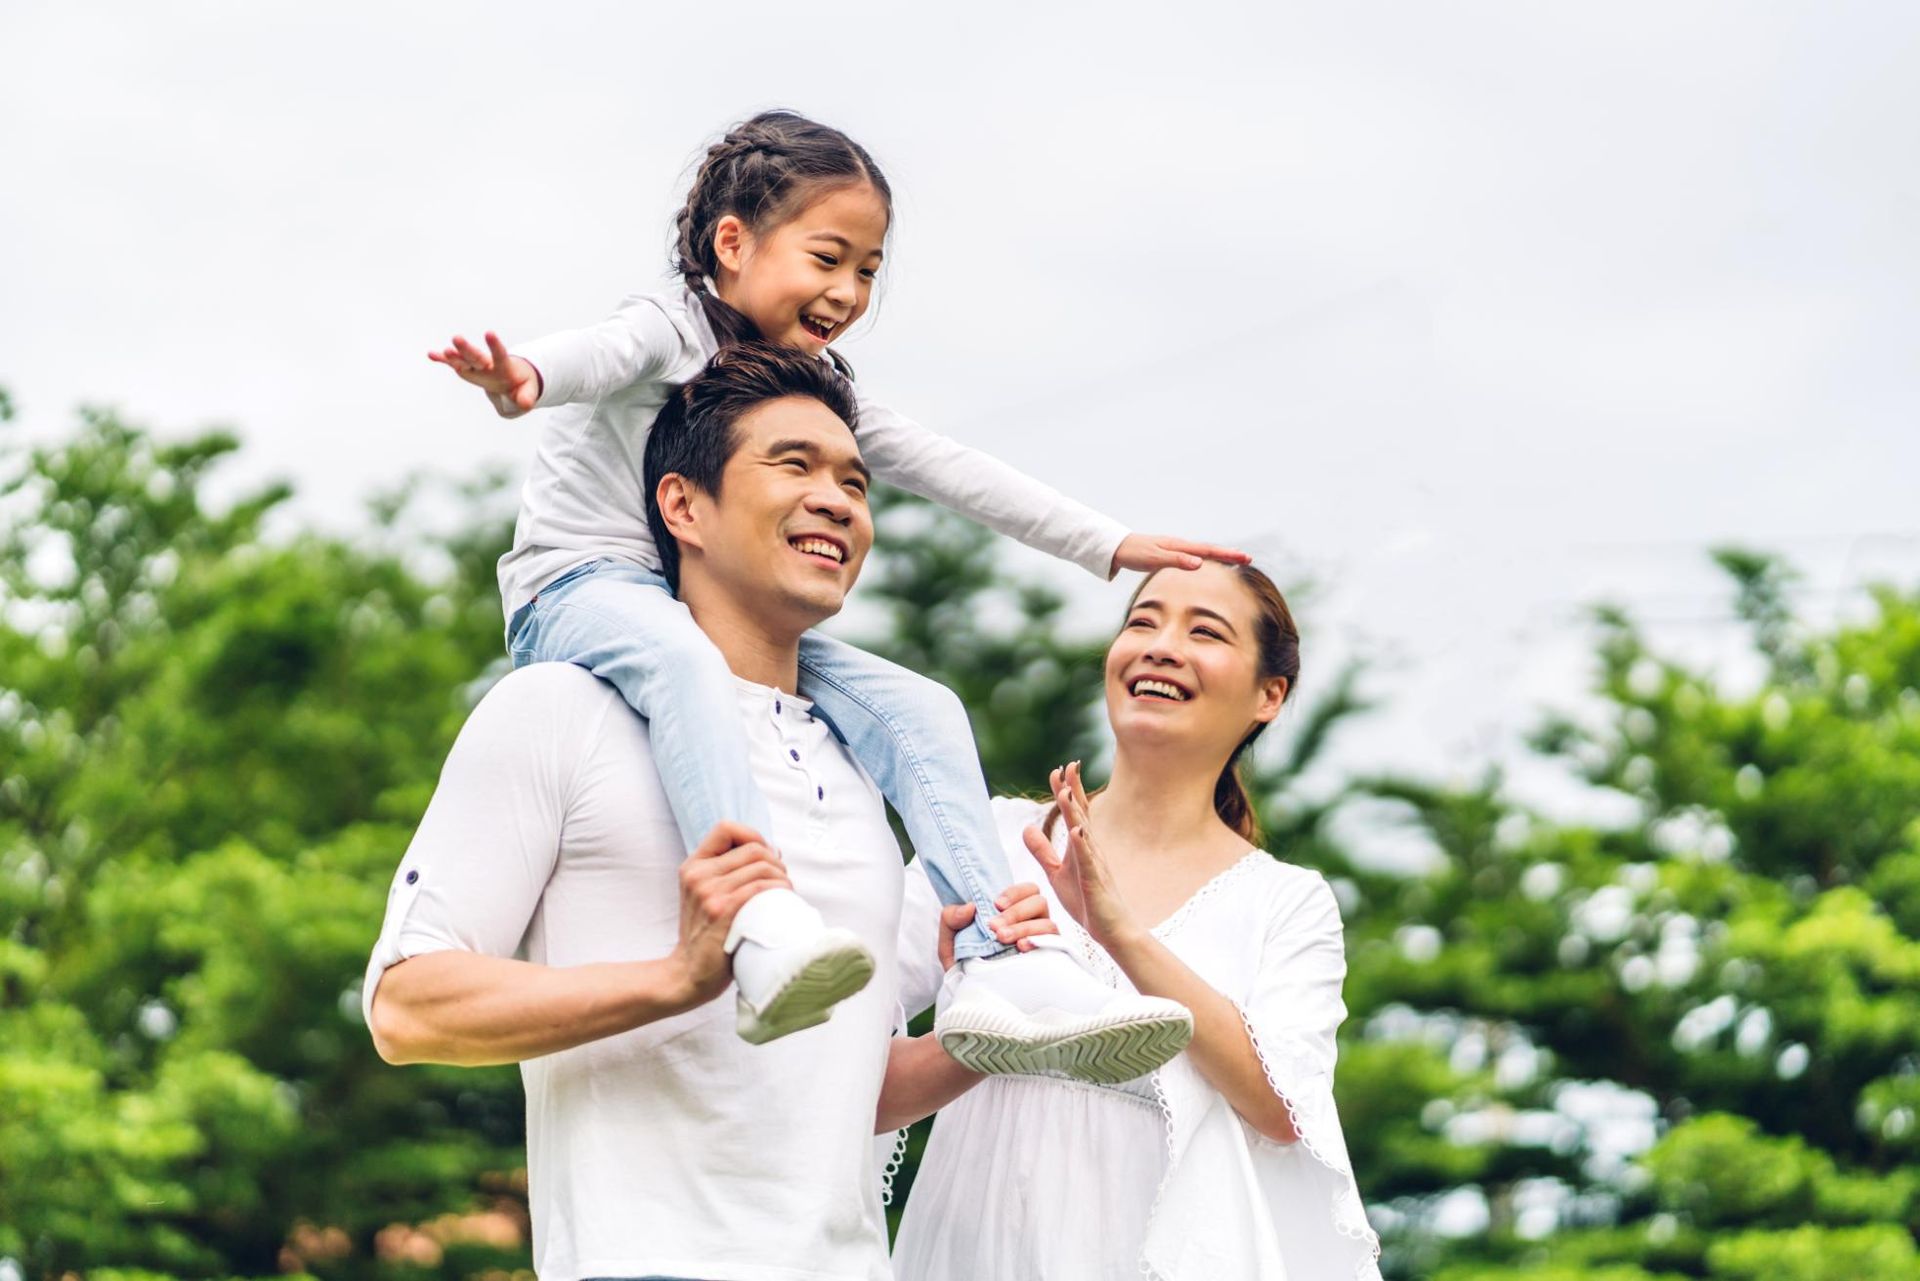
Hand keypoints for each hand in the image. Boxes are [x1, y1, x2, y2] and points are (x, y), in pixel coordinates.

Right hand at [427, 330, 542, 416]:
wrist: (512, 378)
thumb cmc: (521, 383)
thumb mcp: (528, 390)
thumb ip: (527, 397)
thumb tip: (525, 404)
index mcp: (504, 367)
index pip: (500, 355)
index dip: (495, 345)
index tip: (489, 333)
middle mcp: (487, 364)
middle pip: (476, 356)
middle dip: (467, 348)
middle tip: (457, 339)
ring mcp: (476, 366)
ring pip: (464, 359)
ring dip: (454, 355)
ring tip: (445, 351)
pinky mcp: (467, 369)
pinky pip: (453, 365)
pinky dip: (443, 360)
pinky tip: (431, 354)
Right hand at [669, 821, 791, 1007]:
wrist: (687, 973)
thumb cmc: (705, 936)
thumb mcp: (704, 896)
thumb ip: (728, 873)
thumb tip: (772, 851)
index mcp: (693, 866)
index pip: (726, 828)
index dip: (752, 835)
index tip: (764, 855)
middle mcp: (698, 875)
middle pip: (751, 848)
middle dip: (775, 860)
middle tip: (781, 878)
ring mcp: (708, 893)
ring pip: (760, 866)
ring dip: (782, 876)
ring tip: (785, 890)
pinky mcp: (722, 911)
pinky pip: (759, 887)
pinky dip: (778, 888)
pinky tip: (783, 897)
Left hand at [936, 883, 1058, 968]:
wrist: (969, 995)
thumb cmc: (963, 963)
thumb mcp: (950, 939)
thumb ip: (951, 918)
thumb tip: (970, 907)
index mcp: (1012, 912)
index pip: (1027, 890)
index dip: (1015, 892)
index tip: (996, 904)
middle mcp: (1031, 923)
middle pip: (1039, 902)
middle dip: (1016, 912)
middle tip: (995, 927)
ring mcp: (1041, 941)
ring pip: (1047, 923)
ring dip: (1024, 927)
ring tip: (1003, 939)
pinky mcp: (1047, 959)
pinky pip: (1053, 944)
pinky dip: (1038, 941)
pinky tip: (1022, 948)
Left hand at [1024, 762, 1140, 950]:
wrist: (1109, 930)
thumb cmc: (1086, 900)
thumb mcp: (1056, 872)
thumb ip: (1042, 851)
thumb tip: (1026, 828)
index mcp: (1081, 845)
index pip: (1073, 812)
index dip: (1066, 790)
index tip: (1057, 769)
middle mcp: (1090, 849)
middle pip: (1081, 813)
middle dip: (1074, 790)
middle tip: (1068, 765)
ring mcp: (1095, 864)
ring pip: (1084, 832)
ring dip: (1075, 811)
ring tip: (1066, 792)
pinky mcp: (1095, 882)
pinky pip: (1089, 861)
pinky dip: (1083, 845)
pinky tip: (1077, 830)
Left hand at [1110, 533, 1251, 576]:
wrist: (1118, 548)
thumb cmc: (1135, 553)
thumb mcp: (1155, 559)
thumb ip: (1177, 561)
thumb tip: (1200, 564)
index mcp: (1179, 546)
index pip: (1208, 551)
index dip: (1227, 555)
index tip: (1244, 558)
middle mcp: (1180, 545)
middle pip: (1209, 549)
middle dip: (1228, 554)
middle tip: (1248, 559)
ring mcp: (1175, 549)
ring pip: (1202, 551)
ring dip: (1219, 555)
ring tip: (1235, 559)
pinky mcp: (1170, 554)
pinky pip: (1193, 555)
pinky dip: (1206, 557)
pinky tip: (1208, 561)